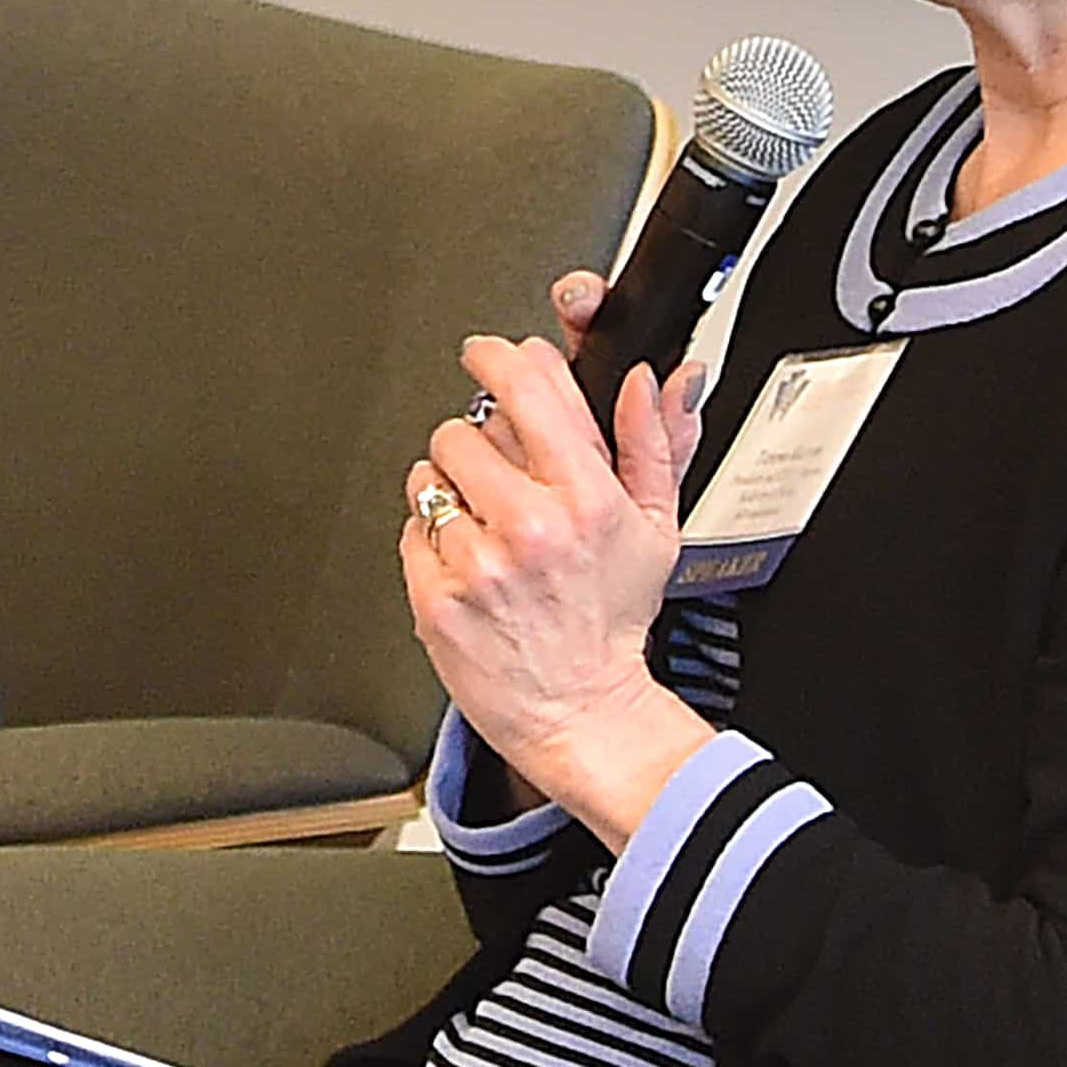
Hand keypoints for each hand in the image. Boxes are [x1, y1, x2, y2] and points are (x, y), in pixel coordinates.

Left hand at [401, 333, 715, 847]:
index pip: (526, 387)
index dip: (498, 358)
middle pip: (462, 428)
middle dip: (477, 444)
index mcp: (585, 499)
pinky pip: (411, 529)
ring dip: (450, 490)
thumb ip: (651, 445)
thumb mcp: (655, 530)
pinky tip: (470, 565)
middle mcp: (529, 526)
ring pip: (428, 475)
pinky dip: (432, 540)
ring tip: (489, 528)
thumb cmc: (611, 621)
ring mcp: (478, 563)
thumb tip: (650, 381)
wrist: (580, 712)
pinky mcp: (435, 596)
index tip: (488, 354)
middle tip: (502, 480)